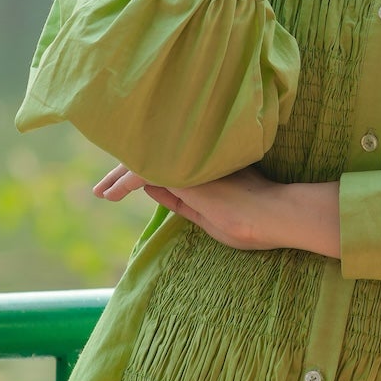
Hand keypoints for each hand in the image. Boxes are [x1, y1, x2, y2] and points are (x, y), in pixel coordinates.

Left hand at [93, 163, 340, 259]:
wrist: (277, 216)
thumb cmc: (252, 222)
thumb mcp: (207, 214)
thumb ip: (180, 201)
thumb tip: (152, 188)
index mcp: (202, 168)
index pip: (164, 164)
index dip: (142, 170)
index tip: (121, 184)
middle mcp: (193, 159)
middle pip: (151, 158)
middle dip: (124, 173)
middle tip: (103, 190)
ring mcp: (190, 161)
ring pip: (144, 160)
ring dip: (119, 177)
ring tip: (102, 193)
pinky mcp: (185, 171)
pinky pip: (144, 171)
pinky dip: (124, 181)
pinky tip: (110, 194)